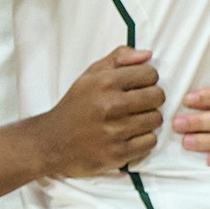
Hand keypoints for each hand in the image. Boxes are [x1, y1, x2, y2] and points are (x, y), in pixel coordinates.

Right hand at [29, 46, 164, 177]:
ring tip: (133, 120)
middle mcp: (110, 105)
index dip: (147, 79)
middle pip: (157, 96)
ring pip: (156, 119)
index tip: (138, 86)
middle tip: (139, 104)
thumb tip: (147, 54)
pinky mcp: (118, 153)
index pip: (150, 74)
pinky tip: (130, 136)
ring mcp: (115, 131)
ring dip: (148, 120)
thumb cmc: (75, 106)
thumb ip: (118, 59)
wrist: (52, 142)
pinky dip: (143, 140)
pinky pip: (150, 142)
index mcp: (104, 82)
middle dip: (151, 99)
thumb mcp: (89, 76)